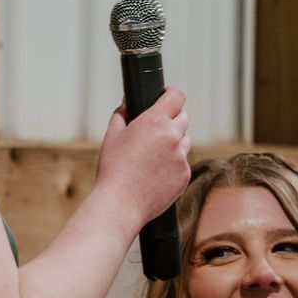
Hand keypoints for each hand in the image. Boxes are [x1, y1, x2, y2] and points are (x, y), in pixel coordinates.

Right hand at [96, 86, 190, 225]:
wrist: (121, 203)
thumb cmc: (113, 169)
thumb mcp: (112, 136)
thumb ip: (121, 115)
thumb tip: (126, 104)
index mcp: (155, 121)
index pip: (176, 96)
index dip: (172, 94)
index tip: (167, 97)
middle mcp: (173, 136)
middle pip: (183, 118)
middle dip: (171, 121)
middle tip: (155, 132)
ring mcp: (181, 156)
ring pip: (184, 142)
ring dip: (174, 144)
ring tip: (152, 158)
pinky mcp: (185, 174)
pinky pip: (183, 163)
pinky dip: (173, 165)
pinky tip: (156, 174)